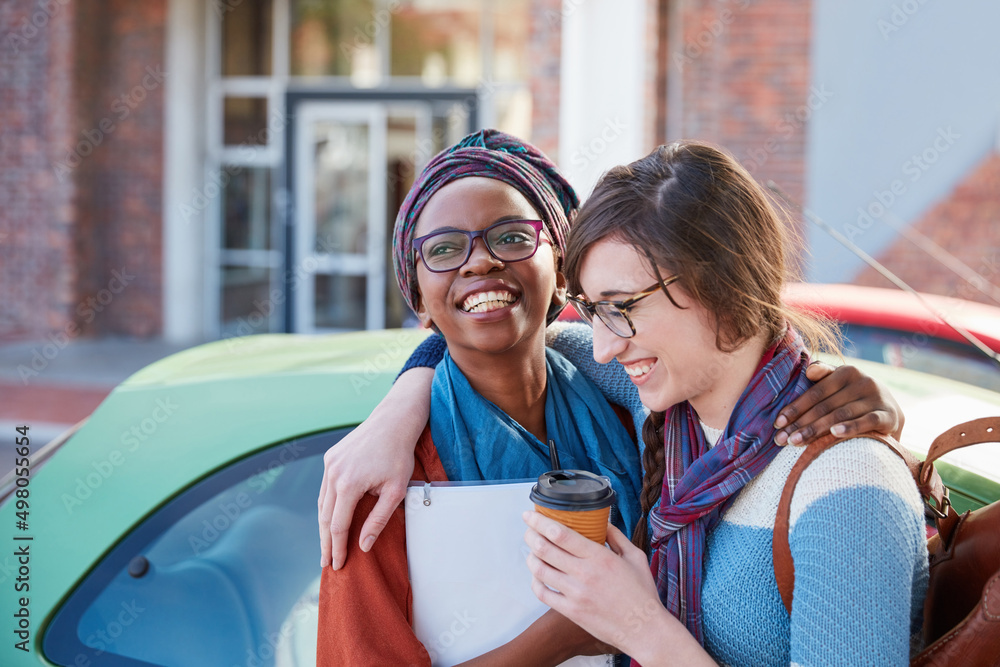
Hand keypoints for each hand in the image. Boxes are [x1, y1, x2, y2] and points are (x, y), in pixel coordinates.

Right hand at [318, 368, 432, 568]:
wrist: (393, 422)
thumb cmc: (399, 456)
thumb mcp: (395, 491)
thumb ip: (378, 520)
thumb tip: (363, 546)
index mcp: (348, 484)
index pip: (338, 526)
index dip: (337, 548)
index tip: (338, 565)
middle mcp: (333, 474)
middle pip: (325, 517)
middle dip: (326, 542)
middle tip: (326, 563)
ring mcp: (329, 464)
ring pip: (322, 502)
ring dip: (324, 525)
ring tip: (327, 546)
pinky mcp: (331, 457)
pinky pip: (325, 488)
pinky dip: (327, 506)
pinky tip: (330, 519)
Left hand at [522, 513, 708, 664]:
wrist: (645, 629)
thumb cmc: (642, 593)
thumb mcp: (635, 557)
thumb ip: (617, 537)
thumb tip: (603, 523)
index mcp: (599, 557)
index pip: (559, 534)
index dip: (539, 521)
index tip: (530, 515)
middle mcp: (584, 574)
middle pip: (544, 549)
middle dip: (531, 535)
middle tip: (529, 529)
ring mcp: (575, 594)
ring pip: (540, 570)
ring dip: (531, 557)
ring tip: (532, 551)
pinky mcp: (571, 612)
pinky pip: (543, 594)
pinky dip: (535, 582)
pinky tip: (537, 576)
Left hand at [773, 362, 904, 445]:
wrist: (890, 409)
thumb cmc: (854, 396)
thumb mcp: (840, 382)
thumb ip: (823, 373)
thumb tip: (808, 370)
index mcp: (847, 372)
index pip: (815, 392)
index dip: (795, 408)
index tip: (777, 423)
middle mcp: (863, 382)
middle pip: (824, 406)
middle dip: (800, 423)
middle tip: (781, 439)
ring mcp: (876, 398)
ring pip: (840, 415)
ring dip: (816, 430)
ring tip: (796, 442)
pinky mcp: (889, 415)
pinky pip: (867, 422)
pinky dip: (850, 427)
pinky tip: (833, 434)